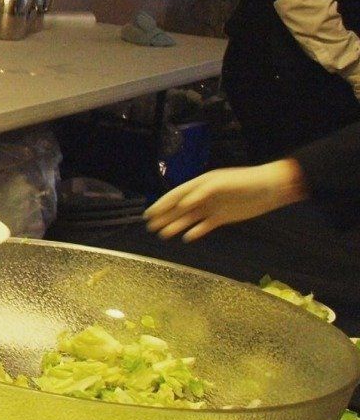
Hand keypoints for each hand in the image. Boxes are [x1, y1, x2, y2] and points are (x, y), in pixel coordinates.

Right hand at [145, 160, 307, 240]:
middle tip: (150, 226)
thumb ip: (200, 193)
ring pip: (189, 218)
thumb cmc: (246, 181)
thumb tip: (182, 204)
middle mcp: (204, 196)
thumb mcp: (221, 183)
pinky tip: (187, 237)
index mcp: (201, 184)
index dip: (162, 203)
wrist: (271, 189)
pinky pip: (205, 225)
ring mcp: (213, 207)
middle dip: (165, 216)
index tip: (149, 212)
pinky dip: (196, 231)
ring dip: (176, 225)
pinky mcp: (223, 217)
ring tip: (164, 234)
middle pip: (180, 207)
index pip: (177, 195)